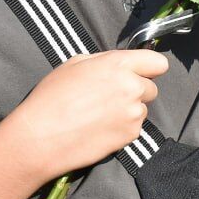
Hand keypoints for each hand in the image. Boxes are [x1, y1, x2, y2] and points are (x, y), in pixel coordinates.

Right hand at [6, 49, 167, 181]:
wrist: (41, 137)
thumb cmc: (51, 98)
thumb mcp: (74, 65)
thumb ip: (103, 62)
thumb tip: (117, 65)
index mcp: (118, 64)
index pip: (158, 63)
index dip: (149, 68)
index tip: (141, 73)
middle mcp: (131, 87)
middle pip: (151, 88)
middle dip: (136, 92)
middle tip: (112, 98)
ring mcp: (133, 113)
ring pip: (142, 109)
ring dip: (128, 111)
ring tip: (100, 116)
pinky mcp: (130, 135)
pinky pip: (134, 128)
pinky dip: (122, 128)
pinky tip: (100, 128)